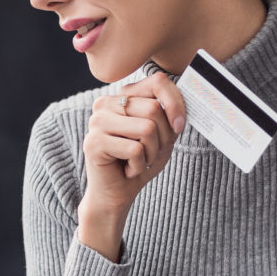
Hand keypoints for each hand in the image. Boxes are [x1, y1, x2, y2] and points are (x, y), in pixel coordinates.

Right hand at [78, 74, 185, 259]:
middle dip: (162, 137)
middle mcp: (105, 103)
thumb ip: (170, 115)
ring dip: (151, 153)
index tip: (179, 127)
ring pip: (146, 129)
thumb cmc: (139, 162)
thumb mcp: (162, 134)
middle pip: (153, 109)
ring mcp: (96, 122)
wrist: (116, 194)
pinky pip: (135, 150)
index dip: (175, 103)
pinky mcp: (94, 142)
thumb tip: (183, 105)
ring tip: (137, 161)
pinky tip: (127, 170)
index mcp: (122, 96)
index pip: (157, 81)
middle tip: (149, 152)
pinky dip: (139, 166)